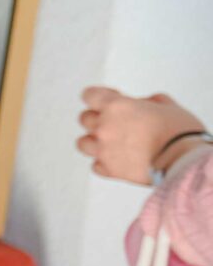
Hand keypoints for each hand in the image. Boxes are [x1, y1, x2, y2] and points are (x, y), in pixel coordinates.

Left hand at [78, 88, 202, 184]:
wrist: (183, 162)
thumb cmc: (180, 132)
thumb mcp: (168, 105)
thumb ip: (149, 101)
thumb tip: (142, 104)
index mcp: (116, 107)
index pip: (90, 95)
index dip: (99, 95)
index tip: (111, 97)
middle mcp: (104, 128)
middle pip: (85, 118)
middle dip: (98, 117)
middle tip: (116, 121)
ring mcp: (103, 150)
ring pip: (83, 143)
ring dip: (95, 140)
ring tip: (112, 142)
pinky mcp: (109, 170)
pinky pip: (96, 165)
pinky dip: (104, 162)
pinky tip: (118, 159)